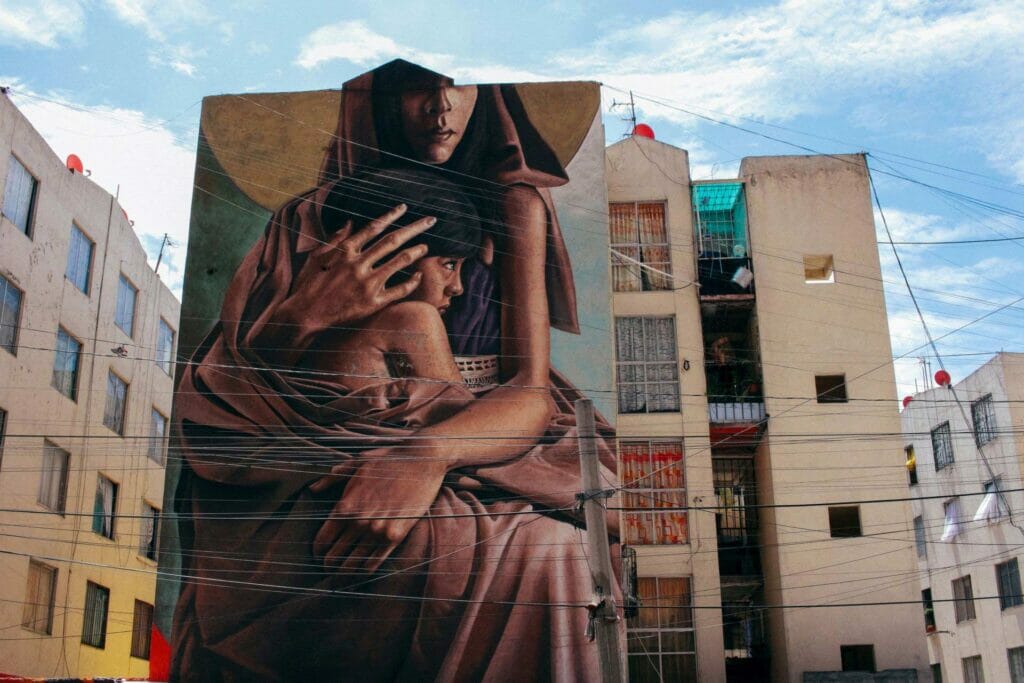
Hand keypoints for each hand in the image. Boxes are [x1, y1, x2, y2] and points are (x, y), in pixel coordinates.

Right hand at [286, 204, 434, 329]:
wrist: (305, 315)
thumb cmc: (310, 284)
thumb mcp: (318, 256)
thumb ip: (336, 238)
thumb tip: (350, 222)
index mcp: (345, 250)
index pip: (373, 227)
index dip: (391, 216)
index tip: (404, 208)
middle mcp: (358, 264)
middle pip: (392, 240)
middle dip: (414, 228)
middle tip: (430, 220)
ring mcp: (367, 283)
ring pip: (399, 262)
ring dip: (416, 252)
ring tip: (426, 247)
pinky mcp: (372, 302)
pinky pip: (399, 290)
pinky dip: (411, 282)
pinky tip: (419, 276)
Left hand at [310, 447, 447, 573]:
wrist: (422, 461)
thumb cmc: (388, 460)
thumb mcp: (356, 463)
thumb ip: (331, 478)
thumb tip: (312, 489)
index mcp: (345, 505)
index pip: (323, 540)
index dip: (318, 551)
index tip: (319, 554)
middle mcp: (358, 522)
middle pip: (335, 555)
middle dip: (329, 564)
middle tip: (328, 568)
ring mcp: (377, 531)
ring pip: (353, 563)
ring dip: (344, 573)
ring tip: (340, 577)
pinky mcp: (395, 536)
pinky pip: (374, 563)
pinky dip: (364, 571)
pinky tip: (359, 573)